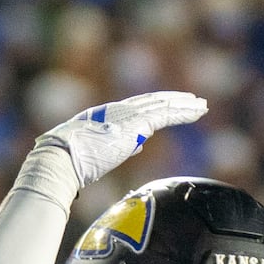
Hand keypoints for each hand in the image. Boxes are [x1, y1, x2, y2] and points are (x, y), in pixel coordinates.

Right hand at [37, 91, 207, 187]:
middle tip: (193, 101)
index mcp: (105, 116)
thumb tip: (138, 147)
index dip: (154, 105)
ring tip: (202, 105)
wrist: (61, 158)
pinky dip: (183, 113)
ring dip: (184, 105)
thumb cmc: (70, 163)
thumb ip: (119, 146)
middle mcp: (117, 110)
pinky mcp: (136, 124)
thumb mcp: (96, 154)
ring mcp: (126, 115)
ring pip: (162, 105)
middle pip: (152, 101)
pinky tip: (197, 112)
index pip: (135, 107)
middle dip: (173, 100)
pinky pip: (166, 115)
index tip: (169, 105)